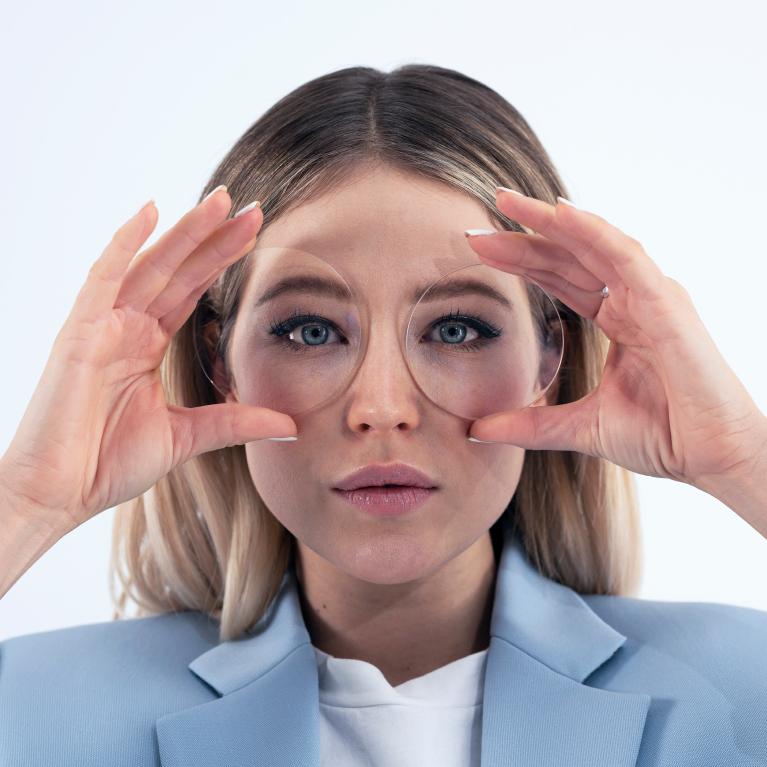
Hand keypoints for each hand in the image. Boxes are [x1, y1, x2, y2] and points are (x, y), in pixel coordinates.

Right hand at [0, 189, 296, 535]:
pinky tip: (150, 212)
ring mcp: (101, 326)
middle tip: (253, 206)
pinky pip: (103, 279)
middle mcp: (126, 327)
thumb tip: (290, 426)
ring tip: (221, 201)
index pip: (192, 291)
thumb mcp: (187, 437)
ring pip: (150, 265)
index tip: (257, 235)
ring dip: (185, 232)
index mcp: (148, 345)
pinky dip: (125, 245)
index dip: (223, 261)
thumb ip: (236, 423)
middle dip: (215, 237)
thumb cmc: (109, 464)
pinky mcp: (78, 334)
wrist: (59, 495)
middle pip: (178, 270)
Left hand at [465, 188, 765, 493]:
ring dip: (550, 221)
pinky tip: (558, 214)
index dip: (520, 262)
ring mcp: (652, 296)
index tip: (478, 250)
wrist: (711, 459)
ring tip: (507, 202)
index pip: (560, 279)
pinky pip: (625, 256)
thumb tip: (477, 431)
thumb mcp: (580, 426)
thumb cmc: (663, 437)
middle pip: (569, 256)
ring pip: (594, 244)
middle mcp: (634, 300)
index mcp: (618, 320)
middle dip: (523, 237)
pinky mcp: (667, 303)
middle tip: (477, 226)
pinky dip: (592, 232)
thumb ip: (530, 424)